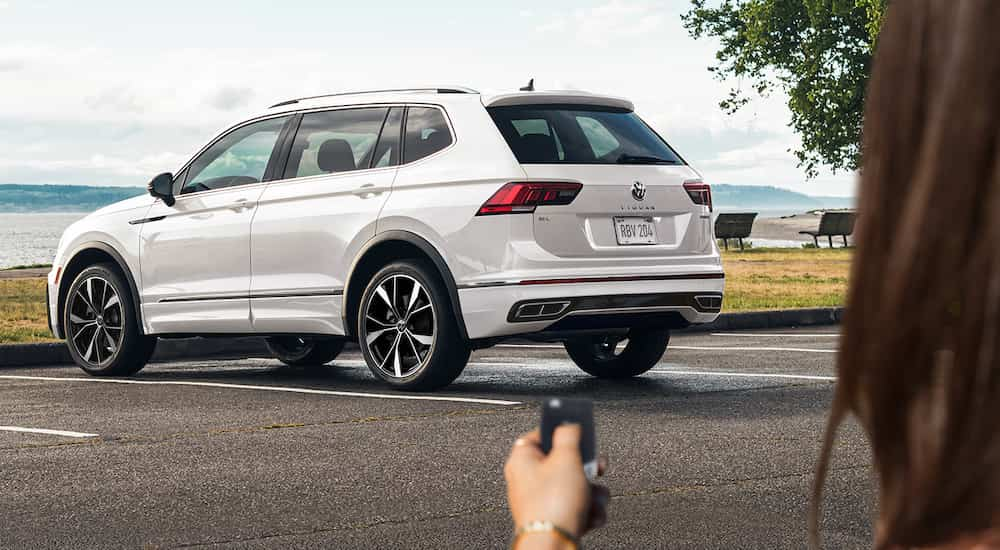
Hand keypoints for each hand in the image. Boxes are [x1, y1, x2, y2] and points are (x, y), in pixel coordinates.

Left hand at [504, 425, 608, 541]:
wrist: (553, 544)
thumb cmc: (552, 504)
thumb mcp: (566, 458)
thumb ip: (569, 434)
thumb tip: (569, 424)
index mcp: (522, 459)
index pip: (539, 434)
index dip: (559, 430)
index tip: (577, 430)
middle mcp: (528, 479)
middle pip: (563, 461)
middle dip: (587, 468)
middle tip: (595, 468)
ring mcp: (541, 500)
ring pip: (576, 485)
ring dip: (593, 492)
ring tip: (593, 500)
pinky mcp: (555, 519)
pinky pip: (577, 506)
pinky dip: (589, 510)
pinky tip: (591, 516)